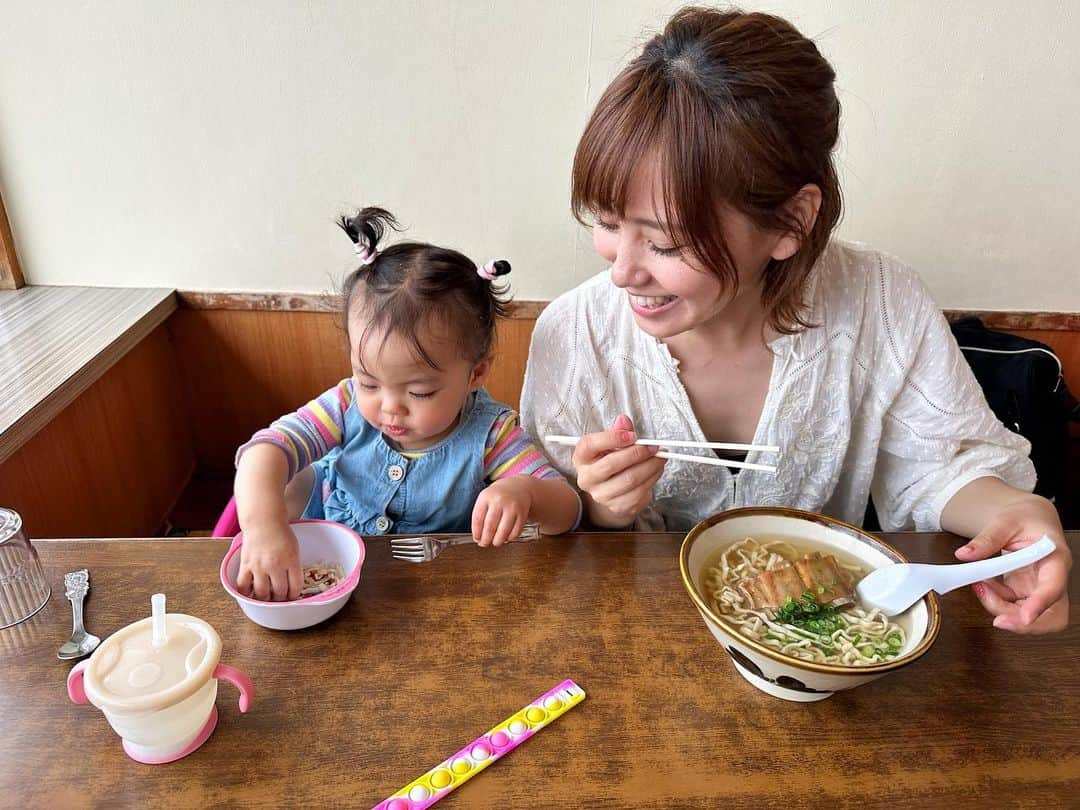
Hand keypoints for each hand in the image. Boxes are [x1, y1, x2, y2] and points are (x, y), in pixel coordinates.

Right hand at [236, 519, 301, 601]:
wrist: (263, 521)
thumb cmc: (280, 533)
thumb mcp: (294, 549)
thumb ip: (294, 566)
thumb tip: (292, 583)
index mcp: (291, 560)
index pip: (296, 586)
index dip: (295, 595)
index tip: (293, 597)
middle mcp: (275, 565)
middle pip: (279, 592)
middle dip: (281, 599)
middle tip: (280, 598)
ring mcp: (259, 566)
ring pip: (262, 593)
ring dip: (266, 599)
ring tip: (267, 598)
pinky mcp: (246, 565)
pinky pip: (243, 586)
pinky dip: (246, 593)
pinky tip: (250, 593)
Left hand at [472, 477, 532, 546]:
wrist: (519, 486)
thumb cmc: (499, 495)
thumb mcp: (486, 498)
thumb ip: (480, 514)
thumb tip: (478, 536)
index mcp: (486, 497)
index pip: (477, 519)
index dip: (476, 532)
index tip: (477, 539)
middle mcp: (499, 501)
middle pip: (490, 526)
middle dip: (486, 539)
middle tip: (484, 544)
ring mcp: (512, 507)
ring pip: (503, 531)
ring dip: (498, 541)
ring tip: (495, 542)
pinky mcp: (522, 513)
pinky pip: (515, 531)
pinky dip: (510, 538)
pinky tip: (506, 538)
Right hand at [572, 415, 665, 528]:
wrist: (610, 490)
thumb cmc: (610, 461)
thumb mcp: (610, 444)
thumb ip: (618, 431)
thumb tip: (624, 421)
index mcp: (581, 457)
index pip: (591, 445)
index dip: (612, 438)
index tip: (633, 435)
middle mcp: (587, 478)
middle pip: (612, 464)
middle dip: (637, 453)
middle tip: (654, 447)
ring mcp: (601, 495)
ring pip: (630, 479)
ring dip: (650, 466)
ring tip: (660, 457)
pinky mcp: (618, 506)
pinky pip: (639, 492)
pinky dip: (652, 478)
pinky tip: (656, 470)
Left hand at [956, 496, 1070, 633]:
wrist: (1028, 518)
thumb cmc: (1025, 518)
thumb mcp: (1005, 521)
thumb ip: (986, 539)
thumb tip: (965, 554)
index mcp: (1056, 557)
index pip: (1054, 586)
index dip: (1040, 604)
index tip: (1025, 618)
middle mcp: (1053, 578)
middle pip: (1051, 615)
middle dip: (1022, 622)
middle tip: (995, 618)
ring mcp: (1039, 588)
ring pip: (1030, 617)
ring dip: (1003, 610)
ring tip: (981, 587)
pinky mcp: (1026, 592)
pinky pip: (1012, 607)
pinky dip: (995, 602)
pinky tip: (983, 586)